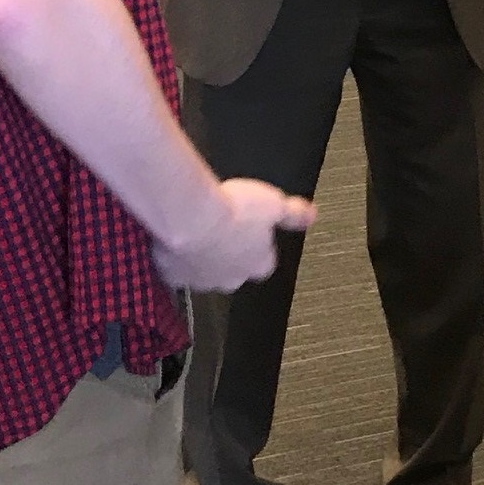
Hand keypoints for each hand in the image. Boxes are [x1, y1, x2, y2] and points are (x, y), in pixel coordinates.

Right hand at [153, 178, 316, 290]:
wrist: (191, 218)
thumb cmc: (233, 211)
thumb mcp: (273, 204)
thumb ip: (292, 213)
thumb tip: (311, 216)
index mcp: (256, 265)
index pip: (264, 264)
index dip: (261, 248)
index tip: (256, 231)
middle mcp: (229, 279)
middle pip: (234, 272)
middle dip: (230, 255)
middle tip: (225, 227)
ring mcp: (199, 280)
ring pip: (204, 272)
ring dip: (203, 255)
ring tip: (199, 228)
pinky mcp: (172, 276)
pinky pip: (175, 269)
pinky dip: (175, 256)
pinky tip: (174, 235)